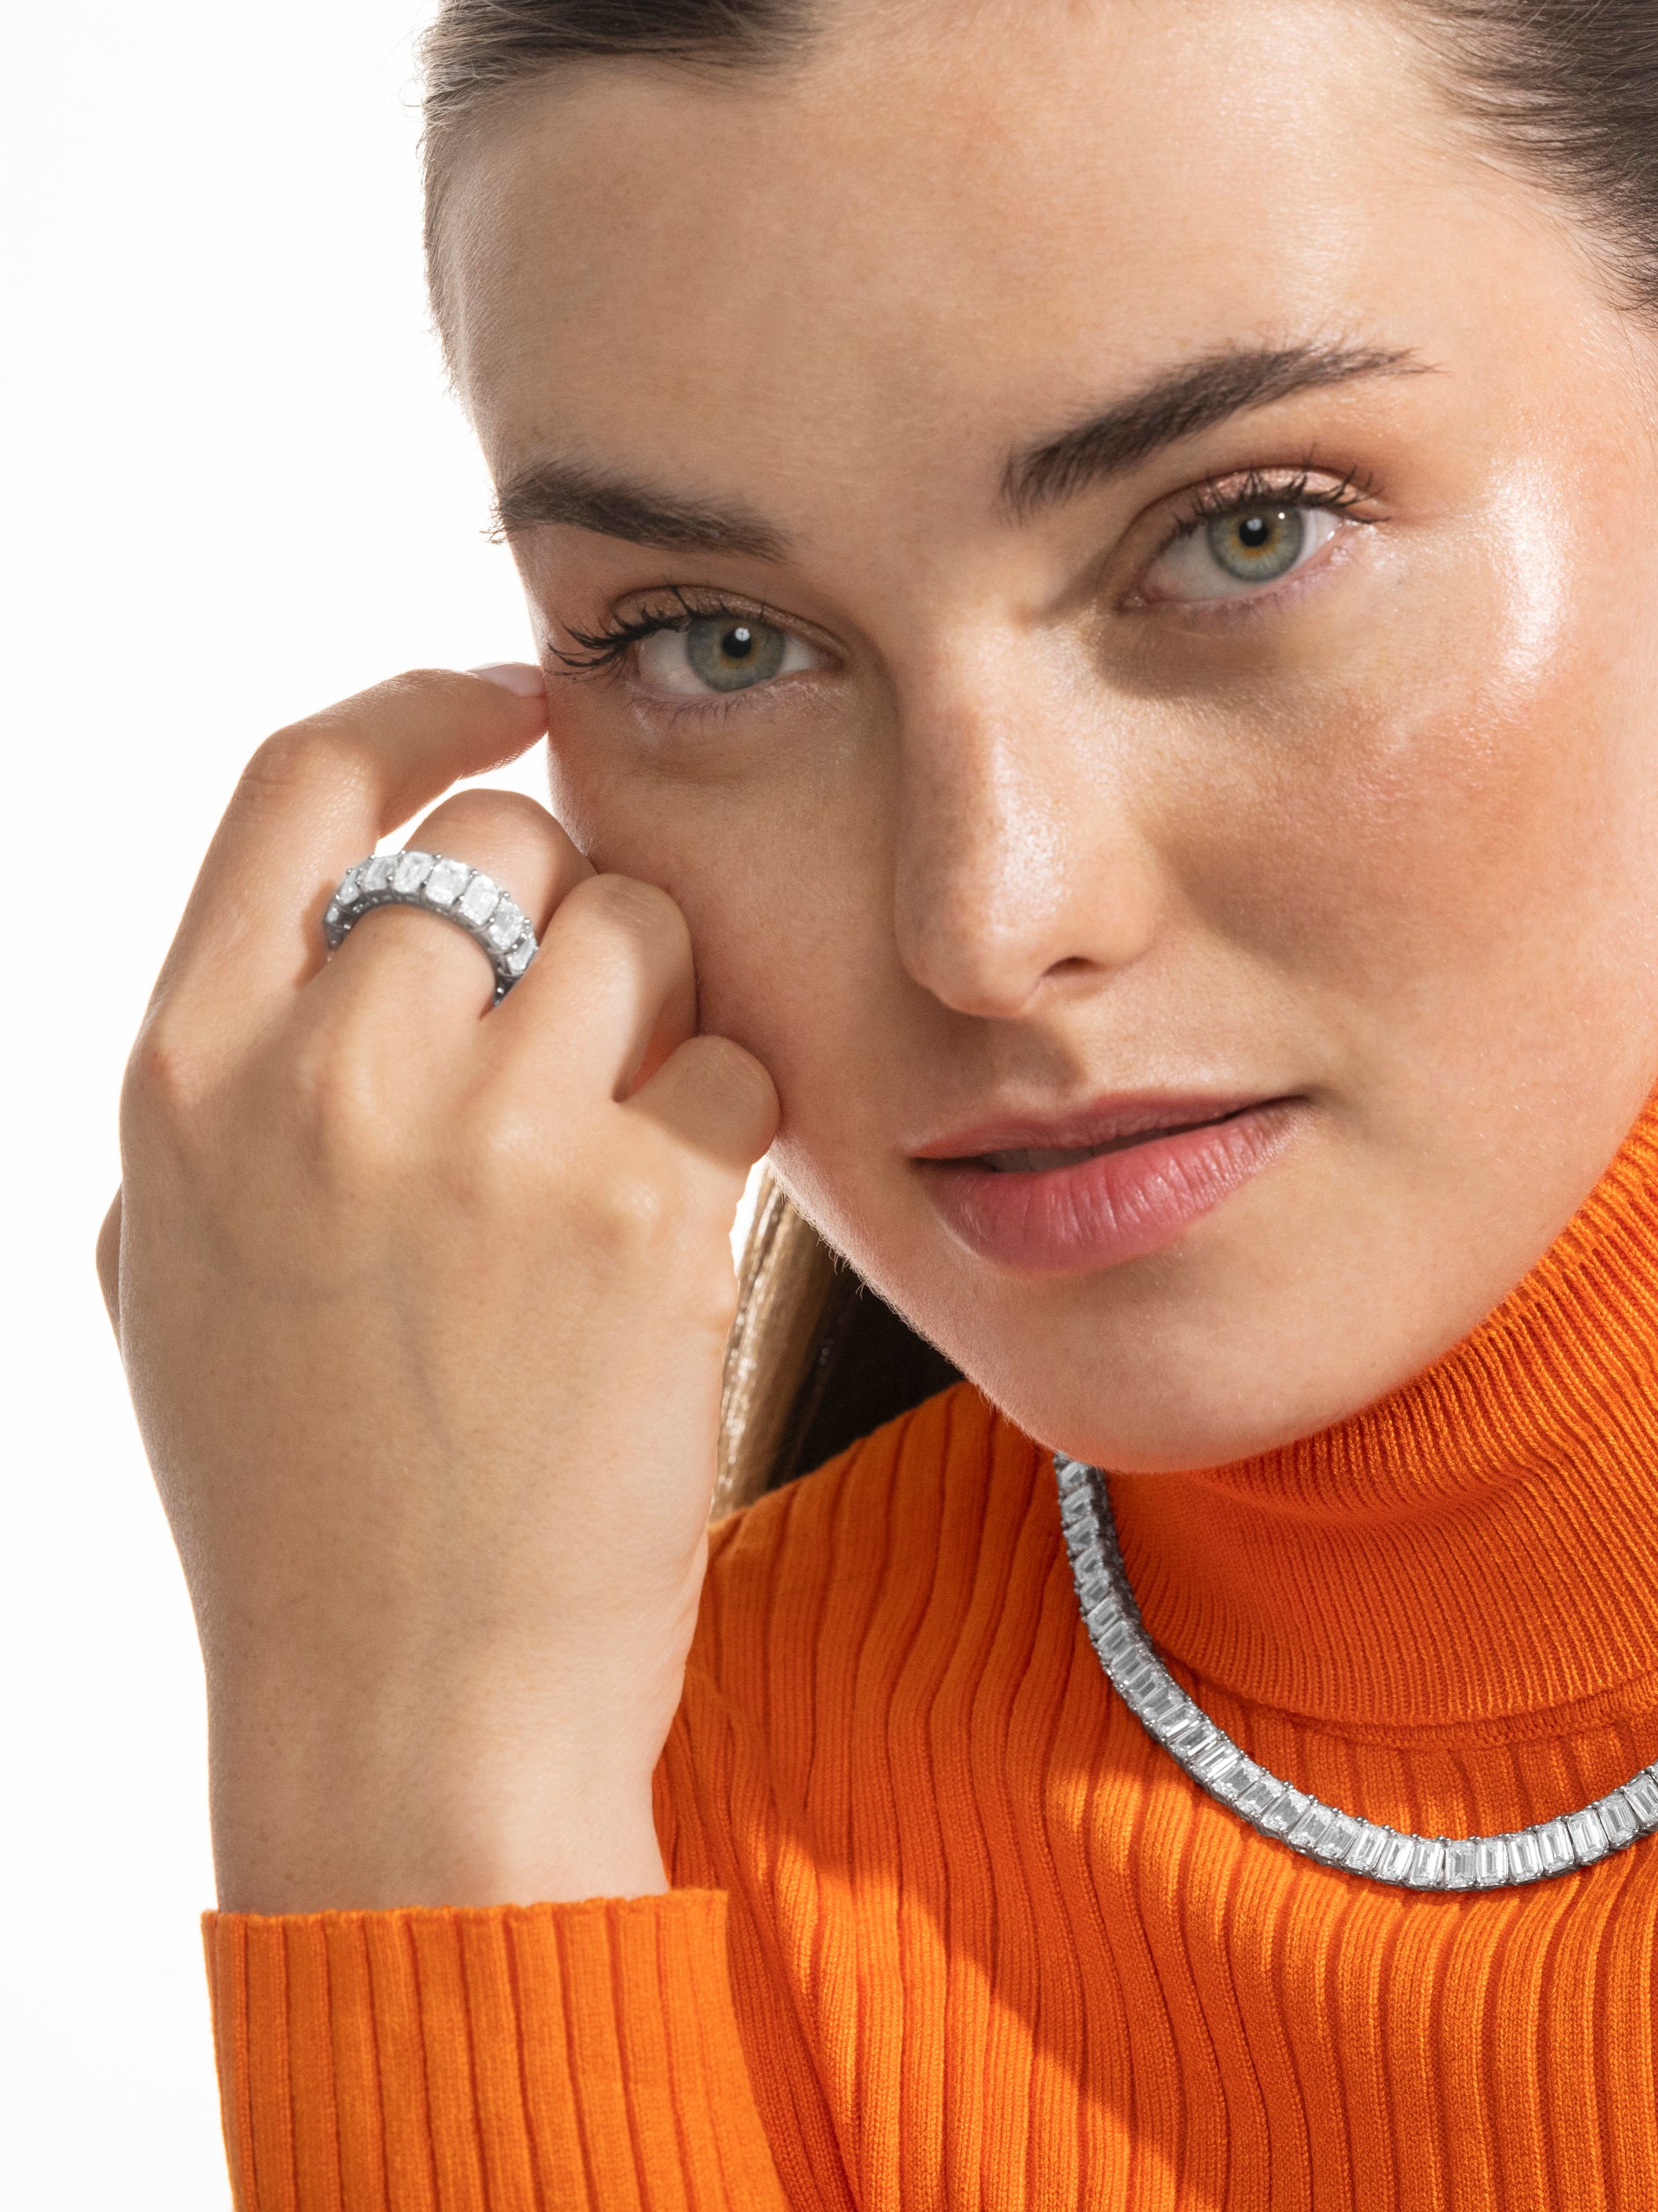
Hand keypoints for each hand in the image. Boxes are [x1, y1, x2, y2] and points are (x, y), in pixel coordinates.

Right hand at [101, 670, 778, 1914]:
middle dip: (576, 912)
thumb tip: (343, 918)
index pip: (305, 776)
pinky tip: (675, 1234)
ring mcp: (483, 1139)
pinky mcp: (638, 1212)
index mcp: (183, 1072)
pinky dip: (728, 1130)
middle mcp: (321, 1076)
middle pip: (516, 842)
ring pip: (650, 927)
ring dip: (669, 1011)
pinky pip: (736, 1065)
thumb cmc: (299, 1490)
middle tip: (585, 1040)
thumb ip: (237, 1079)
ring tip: (621, 1149)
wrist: (404, 1706)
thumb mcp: (178, 1264)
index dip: (421, 703)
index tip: (506, 693)